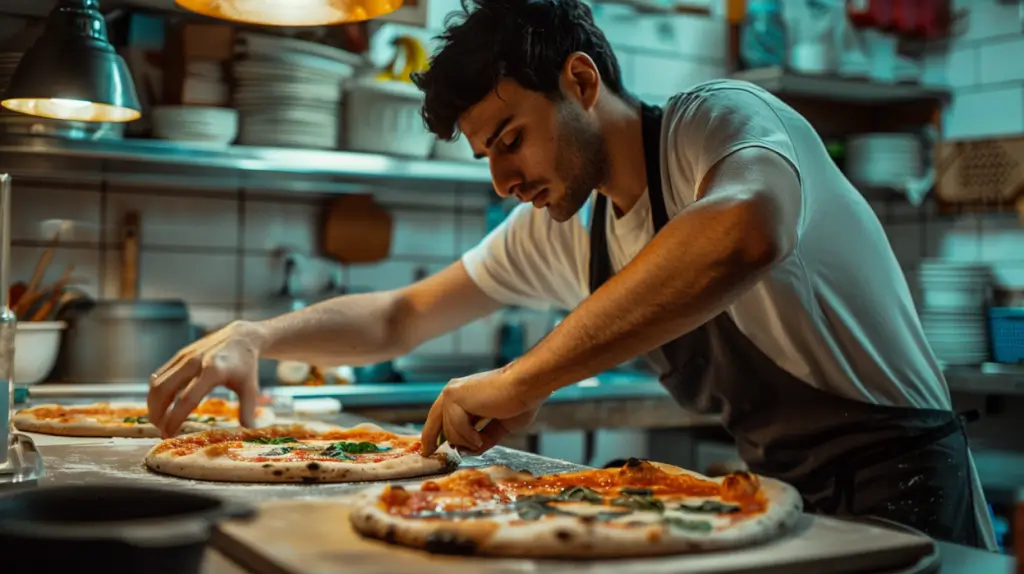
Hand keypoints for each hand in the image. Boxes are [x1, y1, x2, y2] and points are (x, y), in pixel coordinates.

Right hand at [148, 321, 265, 437]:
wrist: (241, 337)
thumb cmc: (246, 366)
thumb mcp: (250, 387)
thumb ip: (248, 409)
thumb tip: (249, 432)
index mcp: (213, 371)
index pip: (187, 399)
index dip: (175, 419)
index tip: (169, 435)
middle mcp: (194, 362)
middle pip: (164, 390)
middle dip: (157, 414)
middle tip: (160, 431)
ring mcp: (184, 357)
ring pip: (157, 383)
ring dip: (153, 404)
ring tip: (158, 421)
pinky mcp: (179, 355)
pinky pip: (159, 376)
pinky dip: (156, 393)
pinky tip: (160, 406)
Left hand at [420, 367, 545, 455]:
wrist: (526, 387)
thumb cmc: (519, 401)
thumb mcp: (499, 426)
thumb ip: (482, 437)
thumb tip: (467, 451)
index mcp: (462, 395)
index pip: (439, 417)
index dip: (432, 435)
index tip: (429, 450)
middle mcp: (453, 392)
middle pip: (436, 425)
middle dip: (438, 442)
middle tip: (433, 455)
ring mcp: (452, 394)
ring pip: (448, 431)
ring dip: (465, 442)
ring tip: (480, 440)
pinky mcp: (454, 398)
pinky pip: (455, 429)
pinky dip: (468, 437)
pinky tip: (479, 438)